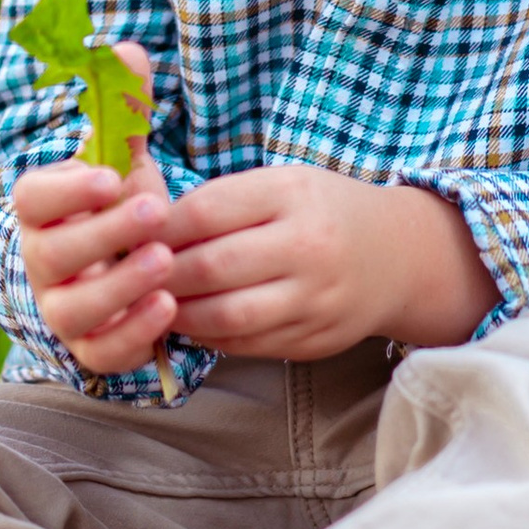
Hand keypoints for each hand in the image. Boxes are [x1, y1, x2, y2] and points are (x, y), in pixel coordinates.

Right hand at [13, 42, 177, 374]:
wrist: (125, 263)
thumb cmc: (118, 202)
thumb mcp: (124, 154)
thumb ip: (125, 107)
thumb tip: (129, 49)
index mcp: (43, 209)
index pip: (33, 198)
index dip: (67, 189)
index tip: (109, 175)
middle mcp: (42, 262)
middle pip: (54, 254)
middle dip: (103, 234)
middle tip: (154, 210)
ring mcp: (64, 309)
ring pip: (75, 309)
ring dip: (119, 286)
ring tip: (165, 262)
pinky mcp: (93, 348)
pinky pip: (103, 352)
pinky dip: (133, 334)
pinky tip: (169, 309)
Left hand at [162, 162, 496, 362]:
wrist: (398, 258)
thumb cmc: (322, 212)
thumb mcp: (282, 184)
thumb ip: (222, 201)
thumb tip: (145, 221)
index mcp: (293, 195)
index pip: (208, 210)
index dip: (159, 225)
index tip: (131, 232)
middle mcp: (308, 247)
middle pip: (214, 266)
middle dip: (162, 274)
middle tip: (129, 276)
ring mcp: (315, 298)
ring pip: (229, 315)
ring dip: (181, 313)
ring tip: (155, 304)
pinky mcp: (316, 339)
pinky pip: (249, 344)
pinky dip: (211, 337)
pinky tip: (191, 323)